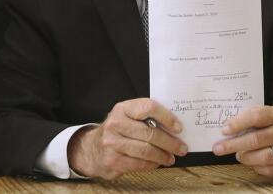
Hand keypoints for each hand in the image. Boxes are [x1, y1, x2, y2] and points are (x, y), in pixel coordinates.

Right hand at [68, 98, 186, 180]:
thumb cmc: (117, 131)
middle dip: (170, 142)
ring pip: (145, 151)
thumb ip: (145, 118)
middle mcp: (115, 124)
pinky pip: (139, 164)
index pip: (148, 107)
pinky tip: (158, 163)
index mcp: (122, 109)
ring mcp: (112, 143)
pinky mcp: (112, 160)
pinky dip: (152, 164)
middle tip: (182, 148)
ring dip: (163, 155)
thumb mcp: (126, 117)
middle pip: (149, 133)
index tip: (178, 128)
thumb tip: (174, 128)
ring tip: (171, 158)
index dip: (166, 117)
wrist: (90, 149)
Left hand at [213, 106, 272, 178]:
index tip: (224, 130)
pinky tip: (252, 164)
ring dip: (246, 157)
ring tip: (238, 156)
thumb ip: (250, 119)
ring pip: (264, 156)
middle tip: (219, 148)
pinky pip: (271, 169)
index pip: (257, 116)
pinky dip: (258, 168)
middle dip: (235, 144)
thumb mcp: (267, 116)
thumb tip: (227, 128)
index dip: (239, 123)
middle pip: (257, 139)